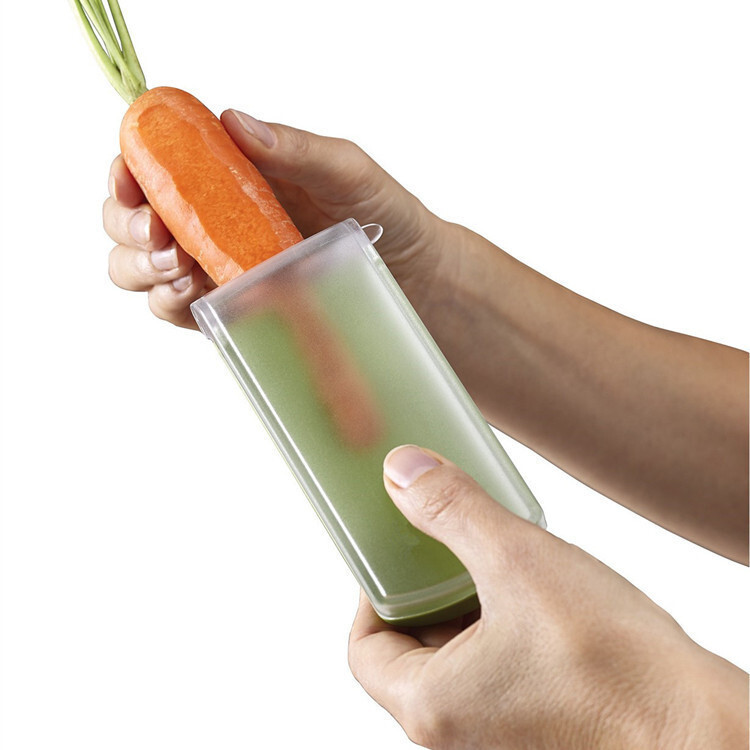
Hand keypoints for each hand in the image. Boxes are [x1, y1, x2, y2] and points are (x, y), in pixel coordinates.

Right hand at [103, 109, 451, 328]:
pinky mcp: (232, 306)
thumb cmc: (385, 215)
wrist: (414, 279)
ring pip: (142, 266)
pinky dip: (169, 304)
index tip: (130, 182)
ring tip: (178, 270)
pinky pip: (179, 309)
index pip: (159, 164)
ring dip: (139, 267)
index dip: (130, 169)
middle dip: (126, 225)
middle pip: (133, 217)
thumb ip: (295, 148)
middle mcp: (217, 217)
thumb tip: (235, 122)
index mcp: (234, 174)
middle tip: (158, 235)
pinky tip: (192, 295)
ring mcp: (220, 264)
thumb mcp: (348, 171)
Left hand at [349, 445, 747, 748]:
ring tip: (497, 563)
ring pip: (457, 662)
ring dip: (467, 608)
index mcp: (433, 707)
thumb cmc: (620, 670)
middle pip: (410, 653)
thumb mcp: (519, 563)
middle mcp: (459, 735)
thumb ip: (453, 511)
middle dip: (426, 593)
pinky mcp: (542, 729)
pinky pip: (499, 674)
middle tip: (449, 546)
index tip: (397, 554)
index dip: (373, 594)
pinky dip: (502, 630)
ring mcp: (503, 736)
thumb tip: (402, 471)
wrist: (708, 732)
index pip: (363, 651)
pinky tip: (537, 597)